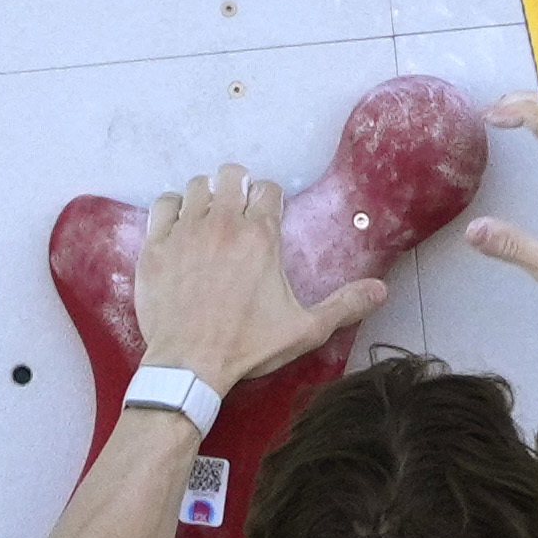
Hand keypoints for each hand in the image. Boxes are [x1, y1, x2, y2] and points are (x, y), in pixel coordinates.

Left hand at [126, 162, 387, 385]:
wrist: (190, 363)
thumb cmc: (249, 345)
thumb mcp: (306, 329)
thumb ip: (345, 305)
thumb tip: (382, 290)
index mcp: (261, 237)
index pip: (268, 189)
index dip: (271, 197)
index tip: (269, 213)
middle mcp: (222, 224)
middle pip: (231, 175)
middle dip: (239, 185)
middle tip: (239, 207)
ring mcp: (185, 231)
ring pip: (196, 186)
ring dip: (206, 194)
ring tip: (210, 215)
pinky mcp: (156, 245)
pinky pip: (163, 205)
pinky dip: (172, 207)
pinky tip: (179, 224)